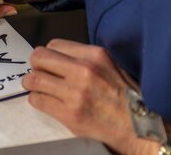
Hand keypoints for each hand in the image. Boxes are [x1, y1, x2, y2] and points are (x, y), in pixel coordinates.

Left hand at [21, 39, 157, 153]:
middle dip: (36, 64)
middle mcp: (83, 70)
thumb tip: (59, 56)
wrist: (138, 127)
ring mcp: (75, 93)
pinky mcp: (69, 114)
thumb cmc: (126, 96)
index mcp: (94, 55)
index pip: (54, 44)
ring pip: (34, 79)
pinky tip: (43, 100)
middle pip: (40, 57)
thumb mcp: (111, 64)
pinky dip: (36, 99)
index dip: (49, 53)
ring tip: (35, 86)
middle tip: (38, 71)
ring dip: (31, 82)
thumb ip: (86, 57)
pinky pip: (38, 100)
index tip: (49, 61)